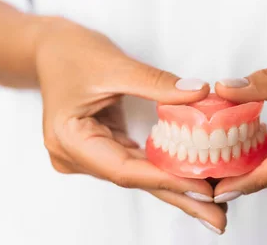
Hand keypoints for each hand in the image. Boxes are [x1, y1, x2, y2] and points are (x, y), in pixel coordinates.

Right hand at [35, 21, 226, 231]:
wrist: (50, 49)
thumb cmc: (71, 53)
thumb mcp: (116, 64)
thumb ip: (157, 83)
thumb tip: (199, 94)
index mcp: (70, 139)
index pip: (124, 169)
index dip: (166, 180)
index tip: (204, 189)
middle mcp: (76, 156)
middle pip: (135, 180)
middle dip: (179, 198)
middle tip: (217, 218)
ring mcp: (88, 155)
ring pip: (140, 176)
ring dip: (176, 188)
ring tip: (213, 205)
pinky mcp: (102, 148)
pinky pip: (138, 163)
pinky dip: (165, 170)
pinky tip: (192, 180)